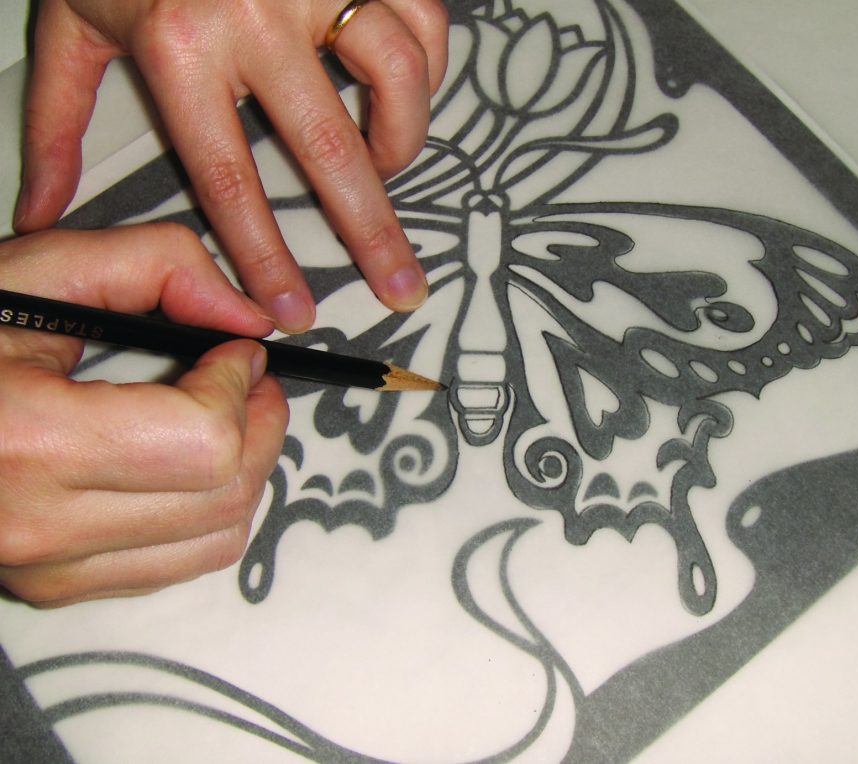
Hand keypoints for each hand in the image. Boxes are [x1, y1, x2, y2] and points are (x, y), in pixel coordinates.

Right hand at [0, 224, 288, 605]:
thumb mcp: (39, 269)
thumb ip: (157, 265)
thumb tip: (252, 317)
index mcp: (30, 439)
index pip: (205, 439)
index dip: (239, 385)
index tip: (235, 349)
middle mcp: (40, 525)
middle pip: (225, 492)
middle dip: (263, 425)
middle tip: (251, 380)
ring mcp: (47, 567)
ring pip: (218, 538)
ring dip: (247, 470)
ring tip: (225, 415)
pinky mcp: (53, 585)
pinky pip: (180, 563)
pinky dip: (209, 510)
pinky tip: (186, 462)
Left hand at [14, 0, 448, 331]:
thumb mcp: (71, 26)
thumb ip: (57, 120)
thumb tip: (44, 206)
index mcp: (180, 47)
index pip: (233, 180)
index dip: (266, 256)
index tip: (293, 307)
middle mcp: (255, 17)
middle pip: (332, 150)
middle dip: (373, 232)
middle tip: (400, 283)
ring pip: (396, 77)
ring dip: (402, 138)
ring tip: (388, 164)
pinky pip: (422, 20)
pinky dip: (428, 64)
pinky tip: (408, 86)